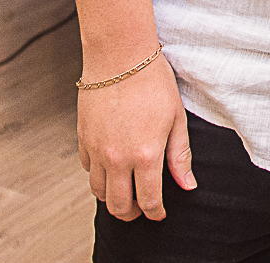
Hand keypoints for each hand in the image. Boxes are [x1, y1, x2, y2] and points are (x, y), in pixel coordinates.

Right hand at [76, 54, 194, 220]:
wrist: (119, 55)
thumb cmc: (152, 81)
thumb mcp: (176, 119)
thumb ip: (180, 156)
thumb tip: (187, 184)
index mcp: (145, 155)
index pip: (148, 201)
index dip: (155, 213)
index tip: (159, 213)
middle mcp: (117, 158)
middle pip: (119, 206)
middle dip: (132, 214)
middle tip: (141, 209)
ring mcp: (97, 149)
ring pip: (98, 192)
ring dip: (112, 197)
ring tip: (124, 191)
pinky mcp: (83, 138)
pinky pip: (87, 169)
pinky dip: (98, 175)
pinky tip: (110, 166)